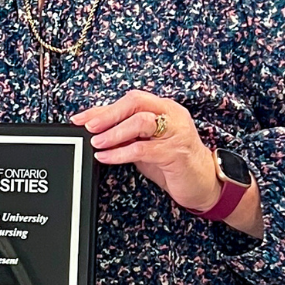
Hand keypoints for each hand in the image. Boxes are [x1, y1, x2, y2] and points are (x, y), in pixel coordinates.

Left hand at [71, 90, 221, 212]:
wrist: (204, 184)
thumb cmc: (173, 161)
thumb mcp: (145, 143)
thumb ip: (125, 133)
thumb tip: (94, 129)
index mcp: (163, 107)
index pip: (129, 100)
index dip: (101, 108)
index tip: (80, 118)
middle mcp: (172, 114)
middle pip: (135, 103)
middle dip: (108, 114)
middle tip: (88, 127)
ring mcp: (177, 132)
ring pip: (141, 122)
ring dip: (114, 132)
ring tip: (96, 143)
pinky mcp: (177, 153)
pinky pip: (143, 149)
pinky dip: (121, 153)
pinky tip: (107, 157)